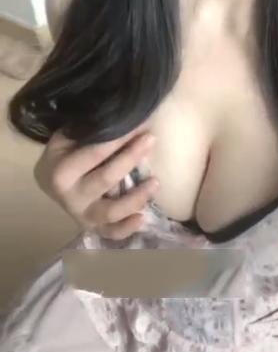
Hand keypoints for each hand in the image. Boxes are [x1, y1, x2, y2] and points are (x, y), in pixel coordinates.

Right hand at [33, 127, 159, 239]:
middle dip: (131, 158)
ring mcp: (81, 215)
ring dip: (136, 198)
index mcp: (62, 172)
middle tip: (150, 139)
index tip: (139, 124)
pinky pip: (110, 233)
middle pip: (106, 179)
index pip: (95, 153)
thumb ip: (88, 132)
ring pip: (111, 212)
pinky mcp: (91, 227)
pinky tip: (142, 218)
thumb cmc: (62, 152)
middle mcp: (71, 197)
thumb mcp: (66, 136)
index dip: (120, 138)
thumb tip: (121, 118)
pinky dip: (126, 229)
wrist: (47, 178)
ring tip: (155, 182)